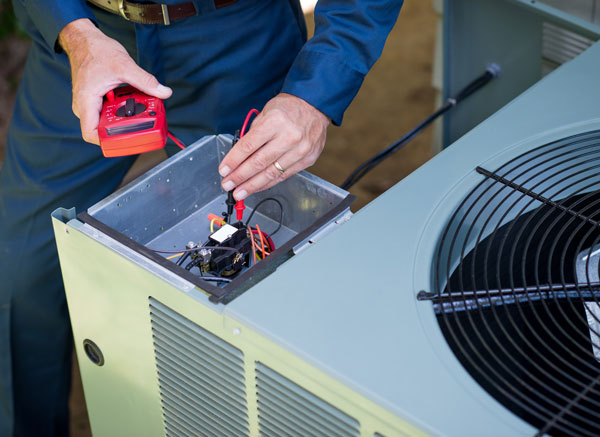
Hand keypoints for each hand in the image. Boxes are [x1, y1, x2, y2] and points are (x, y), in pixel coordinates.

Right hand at [58, 19, 171, 144]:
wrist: (84, 40)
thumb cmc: (96, 51)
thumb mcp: (125, 65)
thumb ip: (146, 81)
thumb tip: (164, 92)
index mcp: (86, 101)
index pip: (91, 134)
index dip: (109, 142)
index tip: (128, 139)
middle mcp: (85, 107)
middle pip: (103, 130)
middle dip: (124, 129)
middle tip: (142, 122)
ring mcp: (90, 105)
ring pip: (108, 121)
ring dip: (125, 119)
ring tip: (139, 111)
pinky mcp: (96, 101)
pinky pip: (109, 112)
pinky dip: (122, 110)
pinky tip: (132, 103)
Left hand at [219, 93, 329, 199]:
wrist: (316, 106)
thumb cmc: (289, 107)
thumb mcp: (266, 112)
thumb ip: (253, 133)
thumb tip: (238, 155)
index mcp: (275, 121)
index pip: (249, 145)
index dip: (234, 160)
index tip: (224, 170)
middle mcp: (289, 137)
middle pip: (259, 162)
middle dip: (240, 177)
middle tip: (227, 185)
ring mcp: (300, 150)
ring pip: (271, 173)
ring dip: (252, 185)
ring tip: (239, 192)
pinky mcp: (307, 160)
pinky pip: (284, 176)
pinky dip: (268, 183)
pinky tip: (257, 187)